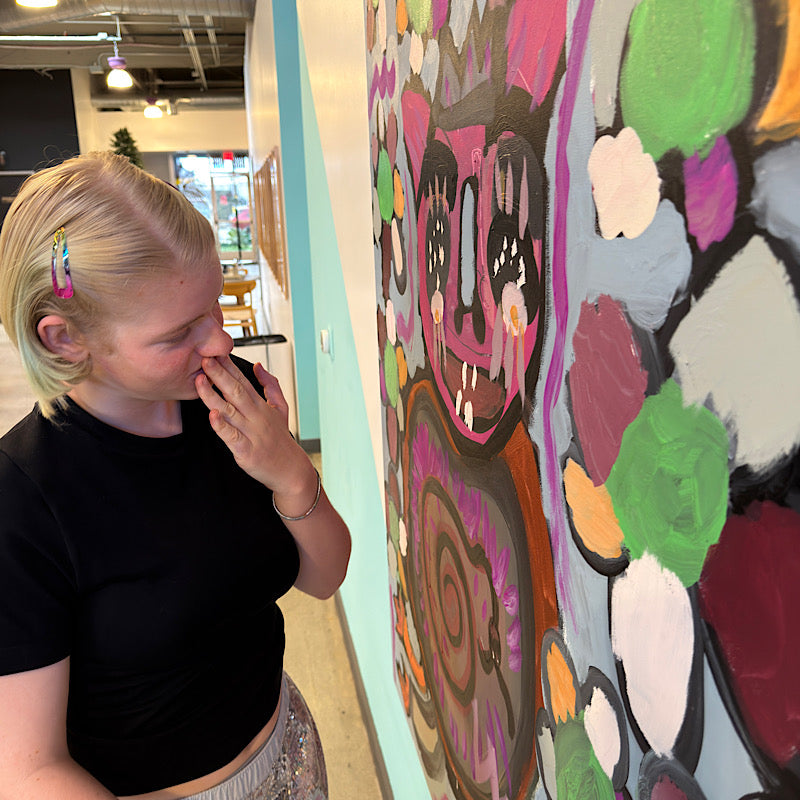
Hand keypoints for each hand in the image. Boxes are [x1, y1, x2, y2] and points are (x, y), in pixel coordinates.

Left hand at [195, 356, 314, 499]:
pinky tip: (212, 415)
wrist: (290, 470)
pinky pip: (232, 437)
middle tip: (205, 359)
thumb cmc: (281, 439)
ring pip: (229, 411)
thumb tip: (258, 365)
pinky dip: (222, 426)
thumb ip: (270, 385)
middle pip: (236, 391)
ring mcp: (251, 433)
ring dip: (213, 395)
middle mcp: (256, 416)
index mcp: (261, 405)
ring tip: (200, 381)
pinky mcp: (246, 451)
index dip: (229, 366)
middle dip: (219, 375)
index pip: (243, 381)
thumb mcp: (281, 408)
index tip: (215, 353)